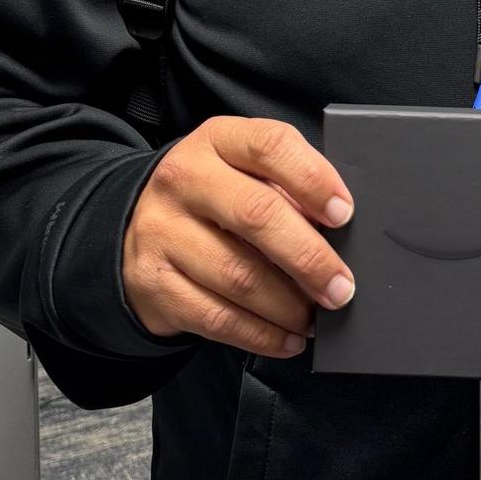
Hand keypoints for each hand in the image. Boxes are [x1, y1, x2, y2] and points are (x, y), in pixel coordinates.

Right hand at [123, 116, 354, 357]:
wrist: (136, 228)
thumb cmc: (214, 199)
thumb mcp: (243, 171)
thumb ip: (287, 187)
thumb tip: (339, 233)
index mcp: (216, 141)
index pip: (269, 146)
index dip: (313, 179)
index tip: (344, 214)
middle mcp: (183, 181)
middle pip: (257, 215)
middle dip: (310, 257)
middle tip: (341, 286)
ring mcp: (162, 232)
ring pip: (239, 276)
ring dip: (289, 305)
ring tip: (317, 316)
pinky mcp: (154, 283)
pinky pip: (217, 318)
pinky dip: (262, 335)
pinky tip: (288, 338)